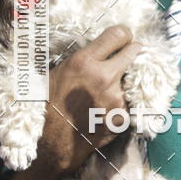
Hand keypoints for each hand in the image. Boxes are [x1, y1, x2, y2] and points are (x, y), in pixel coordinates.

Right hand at [34, 25, 142, 179]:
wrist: (51, 145)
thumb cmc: (46, 107)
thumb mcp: (53, 73)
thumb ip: (79, 58)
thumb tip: (97, 45)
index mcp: (83, 62)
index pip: (118, 34)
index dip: (122, 34)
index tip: (122, 38)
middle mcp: (103, 77)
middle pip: (134, 50)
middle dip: (131, 51)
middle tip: (126, 55)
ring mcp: (116, 99)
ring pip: (132, 77)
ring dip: (125, 80)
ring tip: (108, 89)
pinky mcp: (123, 117)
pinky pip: (130, 100)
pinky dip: (123, 101)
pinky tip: (107, 106)